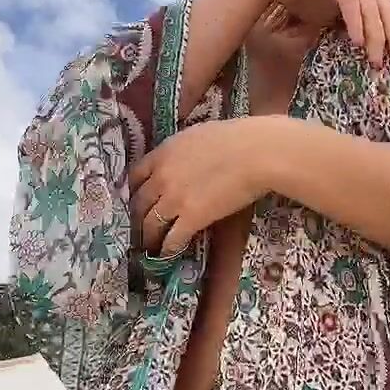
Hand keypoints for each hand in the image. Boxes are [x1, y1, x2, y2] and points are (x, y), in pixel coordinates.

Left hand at [129, 119, 263, 256]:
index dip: (134, 189)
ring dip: (149, 237)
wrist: (255, 153)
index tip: (137, 198)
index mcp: (163, 153)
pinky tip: (168, 254)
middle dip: (137, 217)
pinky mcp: (192, 218)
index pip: (135, 175)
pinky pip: (173, 238)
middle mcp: (161, 177)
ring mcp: (174, 200)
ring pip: (150, 224)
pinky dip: (168, 248)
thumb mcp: (196, 135)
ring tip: (149, 245)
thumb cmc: (235, 138)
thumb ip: (181, 149)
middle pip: (139, 203)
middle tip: (140, 226)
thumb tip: (183, 156)